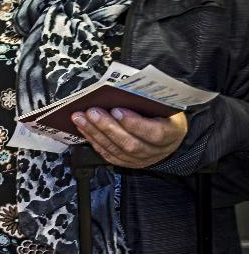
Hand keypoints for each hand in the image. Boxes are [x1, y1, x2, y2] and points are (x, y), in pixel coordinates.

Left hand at [71, 107, 187, 168]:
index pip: (154, 133)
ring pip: (116, 150)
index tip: (117, 110)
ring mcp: (142, 159)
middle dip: (108, 127)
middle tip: (92, 112)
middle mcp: (157, 150)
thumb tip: (121, 90)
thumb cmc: (164, 113)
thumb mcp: (164, 105)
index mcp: (172, 132)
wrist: (170, 134)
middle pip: (130, 144)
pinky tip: (83, 129)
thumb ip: (148, 100)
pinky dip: (94, 141)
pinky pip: (109, 155)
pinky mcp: (128, 163)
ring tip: (80, 118)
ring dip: (95, 133)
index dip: (134, 124)